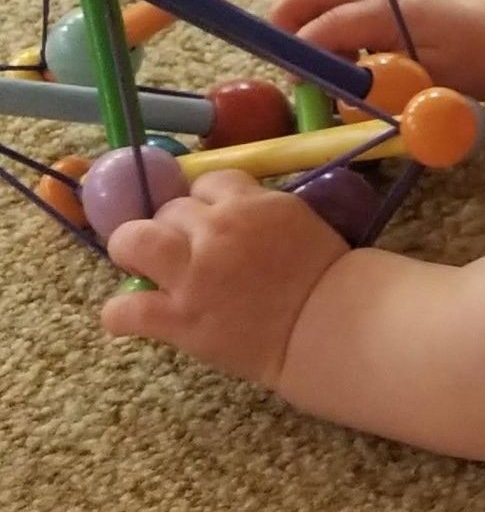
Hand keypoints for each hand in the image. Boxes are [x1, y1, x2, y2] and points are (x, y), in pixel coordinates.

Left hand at [102, 171, 350, 388]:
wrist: (336, 328)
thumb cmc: (331, 280)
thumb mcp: (300, 223)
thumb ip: (260, 213)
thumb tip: (227, 214)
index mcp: (253, 204)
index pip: (208, 183)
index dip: (206, 205)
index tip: (213, 225)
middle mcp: (218, 230)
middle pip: (170, 209)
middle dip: (176, 229)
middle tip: (188, 255)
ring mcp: (194, 273)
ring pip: (132, 240)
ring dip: (132, 252)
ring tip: (143, 270)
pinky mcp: (180, 318)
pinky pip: (125, 309)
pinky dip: (121, 314)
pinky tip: (130, 318)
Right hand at [269, 0, 484, 101]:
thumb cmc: (464, 63)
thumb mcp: (428, 83)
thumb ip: (387, 87)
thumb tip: (345, 96)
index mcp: (394, 12)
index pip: (335, 22)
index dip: (307, 48)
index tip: (294, 75)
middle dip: (286, 15)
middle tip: (275, 52)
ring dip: (300, 19)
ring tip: (309, 63)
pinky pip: (334, 2)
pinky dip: (319, 23)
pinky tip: (336, 59)